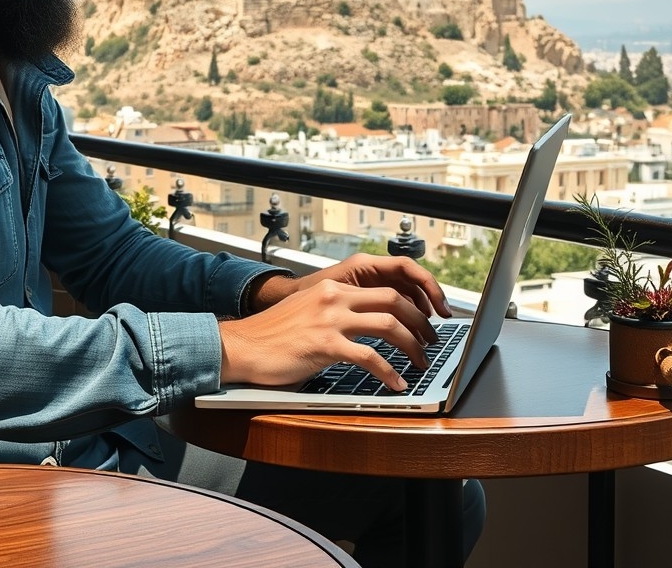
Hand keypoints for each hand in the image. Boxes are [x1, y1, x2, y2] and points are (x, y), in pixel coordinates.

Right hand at [220, 256, 450, 391]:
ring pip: (388, 325)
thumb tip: (362, 330)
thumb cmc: (272, 336)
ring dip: (412, 346)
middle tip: (430, 341)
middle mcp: (333, 297)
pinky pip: (369, 358)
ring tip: (420, 362)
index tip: (420, 322)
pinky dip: (388, 373)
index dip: (408, 305)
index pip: (382, 289)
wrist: (242, 346)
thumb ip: (334, 313)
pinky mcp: (325, 345)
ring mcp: (330, 319)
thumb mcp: (307, 312)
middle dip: (419, 322)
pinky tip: (395, 384)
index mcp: (331, 288)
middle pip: (393, 301)